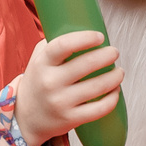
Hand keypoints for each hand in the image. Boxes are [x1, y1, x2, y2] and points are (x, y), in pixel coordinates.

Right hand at [12, 28, 120, 145]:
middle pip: (86, 65)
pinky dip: (113, 98)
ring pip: (97, 87)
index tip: (100, 36)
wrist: (26, 118)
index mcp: (42, 63)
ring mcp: (60, 102)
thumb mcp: (38, 59)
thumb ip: (55, 43)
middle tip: (114, 52)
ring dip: (115, 76)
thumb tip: (82, 26)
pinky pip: (99, 109)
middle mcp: (50, 82)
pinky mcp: (70, 119)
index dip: (84, 39)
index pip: (63, 46)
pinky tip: (116, 91)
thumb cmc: (38, 81)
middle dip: (107, 56)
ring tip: (119, 71)